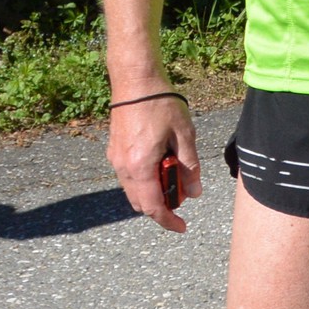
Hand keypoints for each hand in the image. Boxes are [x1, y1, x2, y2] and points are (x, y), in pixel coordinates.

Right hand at [106, 92, 199, 232]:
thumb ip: (190, 165)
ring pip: (133, 190)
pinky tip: (162, 165)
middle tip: (183, 197)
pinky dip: (144, 181)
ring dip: (153, 193)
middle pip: (140, 202)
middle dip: (161, 207)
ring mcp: (115, 160)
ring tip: (176, 177)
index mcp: (140, 166)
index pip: (152, 206)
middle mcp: (123, 167)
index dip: (167, 220)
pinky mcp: (114, 151)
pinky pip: (128, 177)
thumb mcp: (185, 134)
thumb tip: (194, 193)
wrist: (135, 82)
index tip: (182, 227)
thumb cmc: (162, 104)